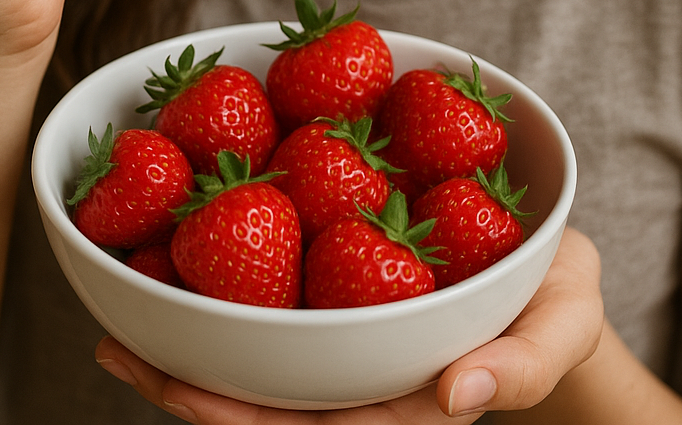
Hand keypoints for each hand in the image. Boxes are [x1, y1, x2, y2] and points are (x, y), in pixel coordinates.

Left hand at [95, 227, 602, 422]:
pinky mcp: (341, 318)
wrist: (547, 272)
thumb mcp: (564, 319)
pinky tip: (172, 283)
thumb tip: (460, 393)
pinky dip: (220, 314)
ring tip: (117, 329)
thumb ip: (526, 361)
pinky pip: (274, 326)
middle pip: (271, 410)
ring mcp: (351, 357)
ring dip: (189, 360)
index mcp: (413, 401)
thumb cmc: (556, 299)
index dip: (256, 419)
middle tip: (120, 354)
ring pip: (261, 377)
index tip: (190, 399)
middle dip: (195, 395)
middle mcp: (369, 389)